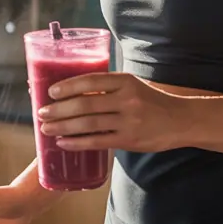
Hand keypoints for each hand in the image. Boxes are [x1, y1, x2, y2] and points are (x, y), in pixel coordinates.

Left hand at [38, 72, 184, 152]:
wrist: (180, 120)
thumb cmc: (152, 102)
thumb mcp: (133, 86)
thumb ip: (109, 88)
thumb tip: (75, 91)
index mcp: (125, 81)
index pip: (90, 81)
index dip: (68, 86)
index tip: (51, 92)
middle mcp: (126, 99)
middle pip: (85, 103)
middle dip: (59, 109)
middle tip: (42, 113)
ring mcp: (128, 121)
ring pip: (88, 123)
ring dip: (63, 126)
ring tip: (46, 129)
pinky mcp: (129, 140)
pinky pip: (97, 141)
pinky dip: (77, 142)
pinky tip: (63, 142)